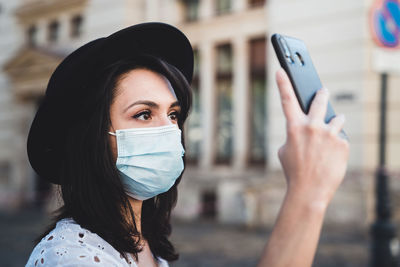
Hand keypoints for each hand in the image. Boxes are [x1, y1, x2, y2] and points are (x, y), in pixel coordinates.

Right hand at [276, 69, 348, 206]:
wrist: (309, 191)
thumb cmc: (294, 171)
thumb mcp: (285, 151)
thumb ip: (294, 135)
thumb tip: (305, 129)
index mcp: (294, 127)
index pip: (287, 100)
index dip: (283, 83)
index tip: (281, 70)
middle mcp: (312, 126)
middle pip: (319, 101)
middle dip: (321, 95)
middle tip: (323, 92)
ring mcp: (329, 134)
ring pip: (336, 119)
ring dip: (333, 124)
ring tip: (329, 138)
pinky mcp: (342, 144)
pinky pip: (341, 138)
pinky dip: (337, 144)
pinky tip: (332, 156)